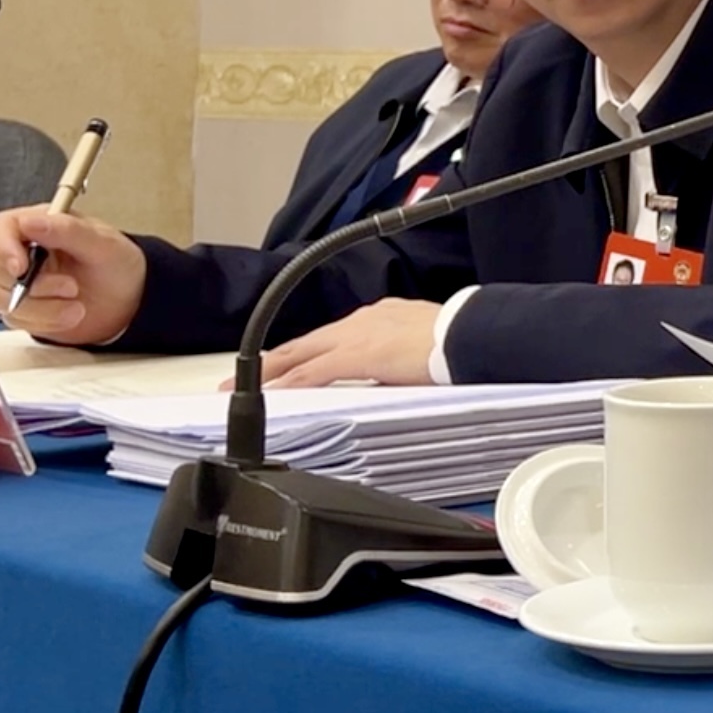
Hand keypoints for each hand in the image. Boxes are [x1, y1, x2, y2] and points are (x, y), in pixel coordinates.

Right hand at [0, 208, 146, 344]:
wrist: (131, 300)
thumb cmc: (118, 264)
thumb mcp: (103, 243)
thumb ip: (67, 230)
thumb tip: (30, 222)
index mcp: (41, 224)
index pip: (0, 228)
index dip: (3, 246)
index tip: (20, 266)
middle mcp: (25, 252)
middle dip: (36, 284)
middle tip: (71, 287)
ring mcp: (22, 283)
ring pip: (3, 298)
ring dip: (42, 307)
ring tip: (77, 307)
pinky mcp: (25, 309)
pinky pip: (16, 319)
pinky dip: (44, 321)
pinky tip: (70, 315)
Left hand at [258, 298, 442, 387]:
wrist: (471, 332)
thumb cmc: (459, 338)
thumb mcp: (420, 345)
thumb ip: (397, 359)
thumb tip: (390, 378)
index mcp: (378, 317)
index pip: (329, 338)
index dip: (302, 352)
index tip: (286, 365)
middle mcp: (361, 321)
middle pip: (305, 343)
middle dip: (272, 360)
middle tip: (242, 375)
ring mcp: (356, 336)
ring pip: (302, 354)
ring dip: (273, 371)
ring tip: (246, 387)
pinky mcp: (357, 355)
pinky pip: (313, 372)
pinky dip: (290, 383)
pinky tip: (272, 394)